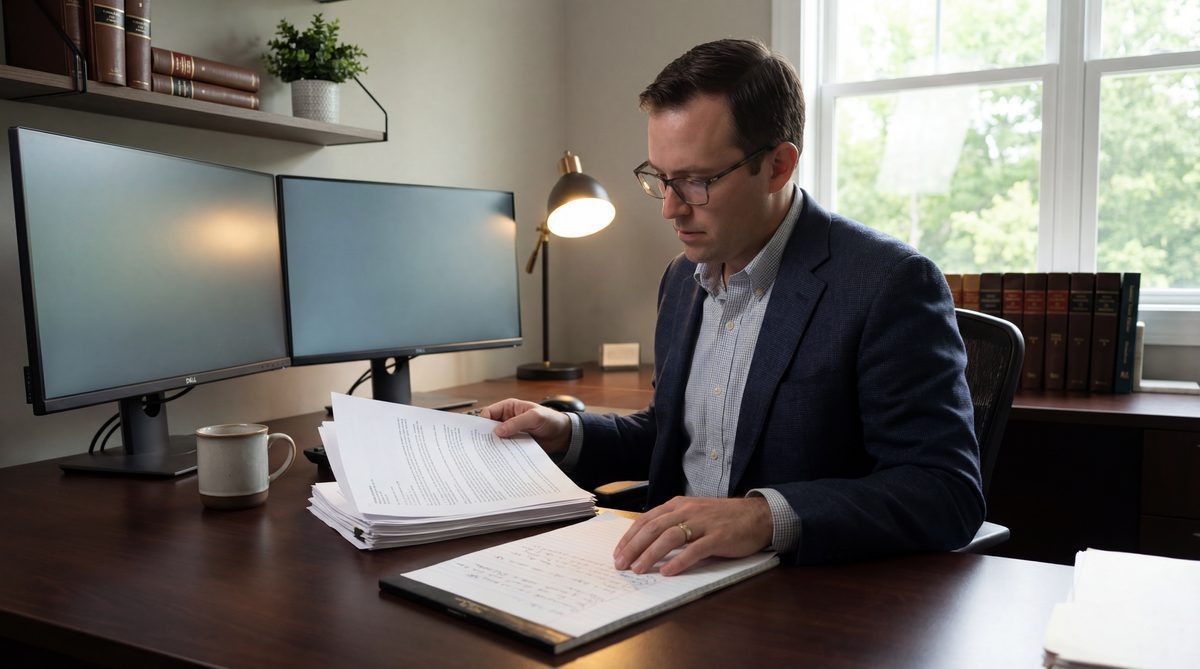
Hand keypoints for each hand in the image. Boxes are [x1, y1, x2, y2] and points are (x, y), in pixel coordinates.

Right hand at [481, 398, 571, 456]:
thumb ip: (516, 423)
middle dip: (486, 436)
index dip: (482, 422)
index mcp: (509, 408)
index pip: (489, 413)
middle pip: (490, 427)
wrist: (563, 435)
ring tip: (489, 455)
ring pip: (496, 439)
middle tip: (481, 446)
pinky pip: (505, 448)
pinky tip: (500, 459)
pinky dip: (502, 453)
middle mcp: (507, 419)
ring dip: (494, 446)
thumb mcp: (534, 417)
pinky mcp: (515, 444)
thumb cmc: (551, 420)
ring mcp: (511, 432)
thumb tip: (498, 431)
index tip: (479, 433)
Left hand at [613, 496, 772, 575]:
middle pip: (653, 528)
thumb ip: (674, 523)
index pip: (646, 520)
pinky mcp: (718, 537)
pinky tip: (667, 572)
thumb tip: (648, 543)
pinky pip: (695, 550)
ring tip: (638, 569)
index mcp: (678, 504)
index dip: (629, 537)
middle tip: (620, 564)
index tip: (618, 553)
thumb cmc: (723, 517)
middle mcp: (687, 511)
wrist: (758, 515)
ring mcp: (703, 523)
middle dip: (634, 547)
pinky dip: (679, 561)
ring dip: (651, 554)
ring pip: (670, 537)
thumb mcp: (694, 513)